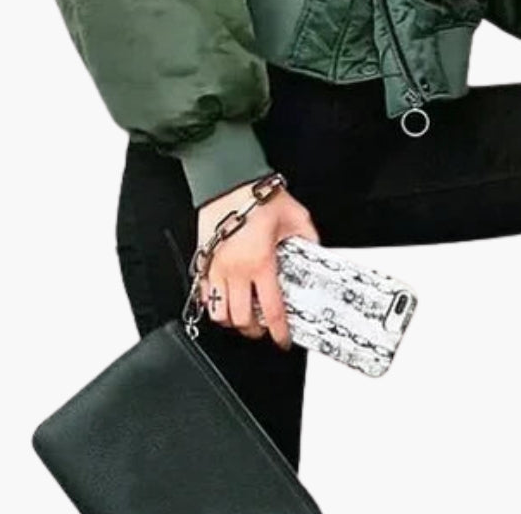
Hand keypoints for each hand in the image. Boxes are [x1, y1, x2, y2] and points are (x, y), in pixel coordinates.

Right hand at [195, 179, 320, 350]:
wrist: (229, 181)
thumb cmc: (257, 196)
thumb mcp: (296, 217)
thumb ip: (309, 239)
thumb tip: (317, 254)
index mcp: (261, 262)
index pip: (271, 310)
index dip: (279, 331)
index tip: (283, 340)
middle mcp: (236, 270)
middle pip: (241, 320)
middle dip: (255, 331)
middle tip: (265, 327)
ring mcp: (216, 268)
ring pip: (219, 313)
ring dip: (233, 321)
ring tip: (244, 316)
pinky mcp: (203, 262)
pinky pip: (204, 296)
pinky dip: (214, 305)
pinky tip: (226, 299)